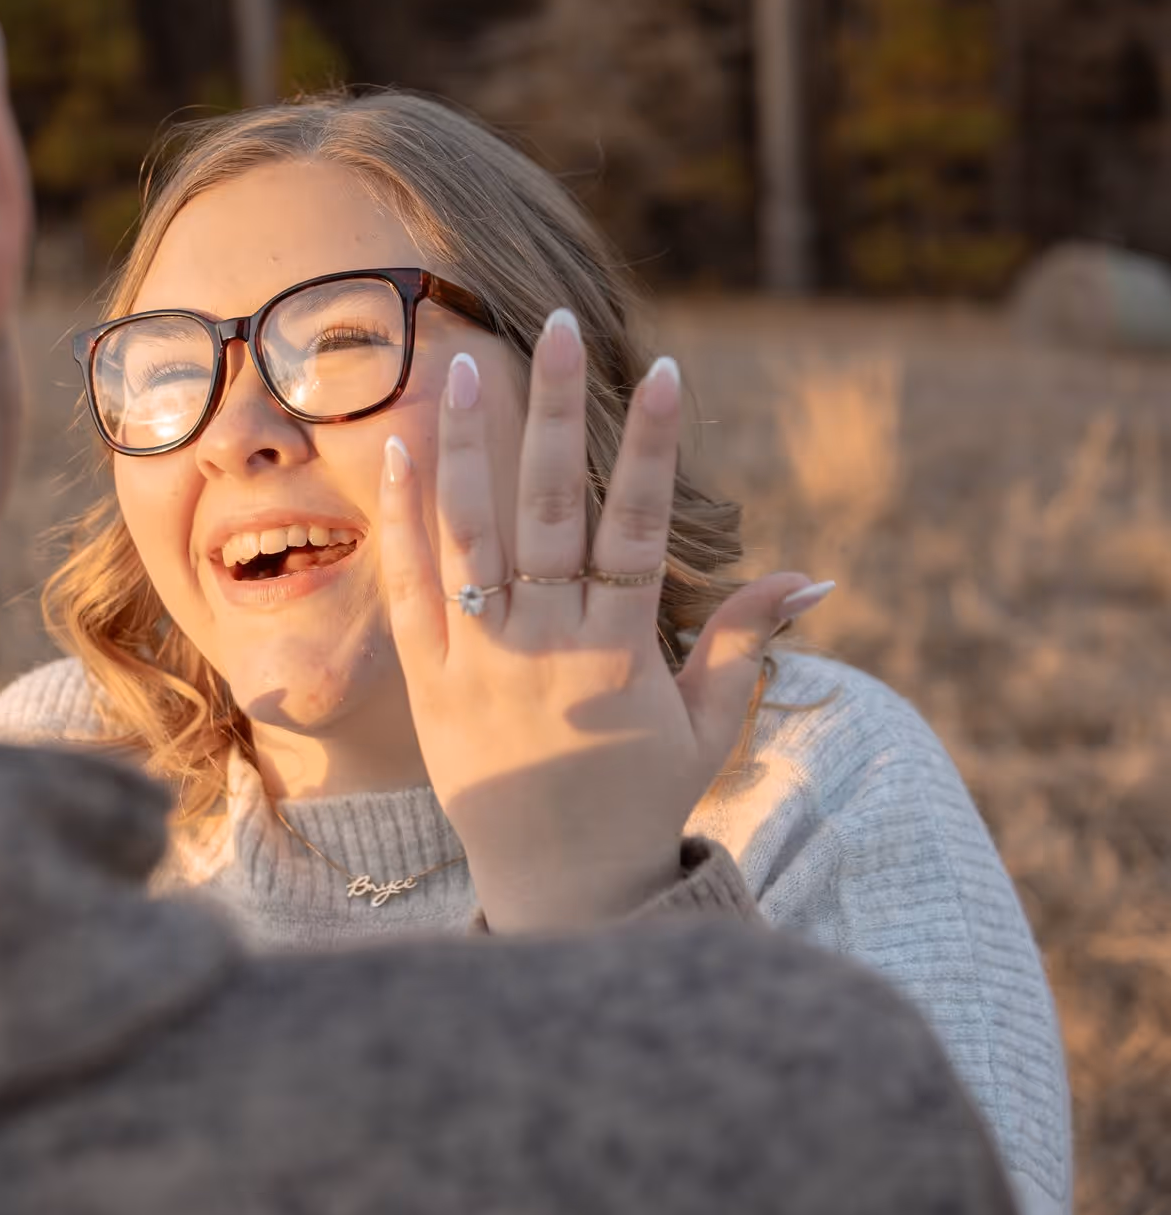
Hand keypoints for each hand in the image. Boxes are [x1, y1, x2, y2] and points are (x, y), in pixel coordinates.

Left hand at [378, 308, 831, 932]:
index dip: (650, 449)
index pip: (636, 531)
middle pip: (548, 511)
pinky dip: (405, 519)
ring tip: (460, 363)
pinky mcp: (426, 680)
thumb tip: (813, 576)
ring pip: (468, 536)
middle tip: (557, 325)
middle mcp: (544, 648)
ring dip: (466, 445)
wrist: (552, 888)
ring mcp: (477, 661)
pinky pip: (411, 587)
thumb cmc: (640, 801)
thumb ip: (745, 643)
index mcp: (619, 656)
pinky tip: (401, 450)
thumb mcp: (708, 728)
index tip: (664, 372)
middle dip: (556, 412)